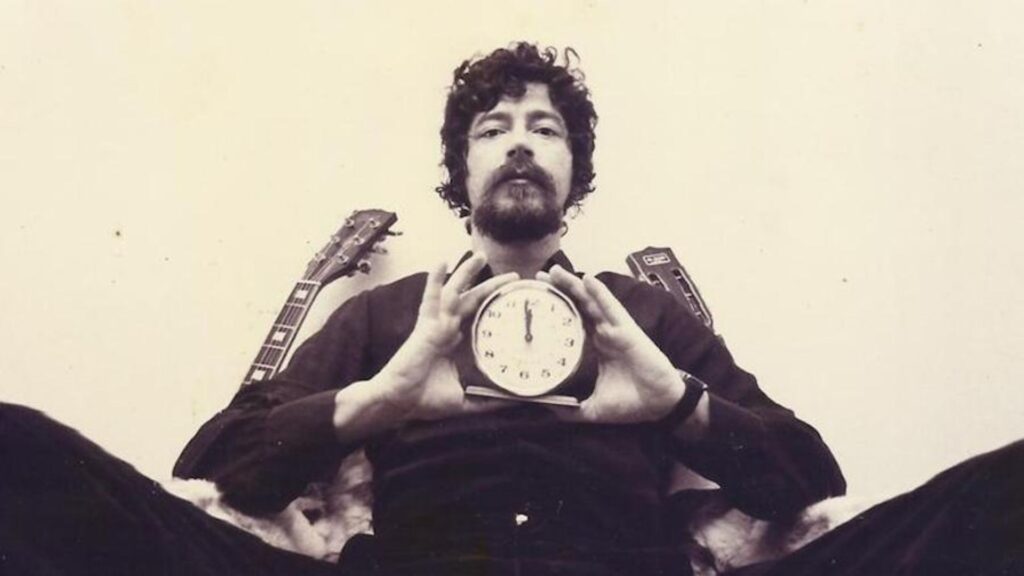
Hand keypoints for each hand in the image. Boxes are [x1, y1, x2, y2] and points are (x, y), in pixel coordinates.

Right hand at [377, 255, 517, 420]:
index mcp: (455, 343)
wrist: (399, 403)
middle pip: (472, 299)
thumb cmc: (424, 400)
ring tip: (480, 256)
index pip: (480, 318)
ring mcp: (436, 325)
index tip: (517, 299)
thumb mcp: (466, 400)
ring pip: (454, 292)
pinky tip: (440, 262)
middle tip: (514, 274)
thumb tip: (516, 401)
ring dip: (466, 273)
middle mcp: (447, 329)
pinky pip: (430, 299)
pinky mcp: (424, 327)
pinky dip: (434, 281)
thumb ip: (488, 400)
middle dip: (490, 285)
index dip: (496, 306)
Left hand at [538, 265, 684, 422]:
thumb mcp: (593, 408)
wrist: (659, 407)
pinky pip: (612, 308)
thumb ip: (571, 409)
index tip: (535, 299)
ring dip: (574, 285)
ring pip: (591, 301)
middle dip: (559, 289)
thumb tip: (547, 409)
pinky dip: (600, 293)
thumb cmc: (630, 403)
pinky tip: (588, 280)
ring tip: (555, 271)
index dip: (555, 309)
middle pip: (578, 305)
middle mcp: (603, 334)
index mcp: (595, 347)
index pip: (572, 321)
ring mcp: (615, 330)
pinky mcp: (628, 331)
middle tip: (538, 276)